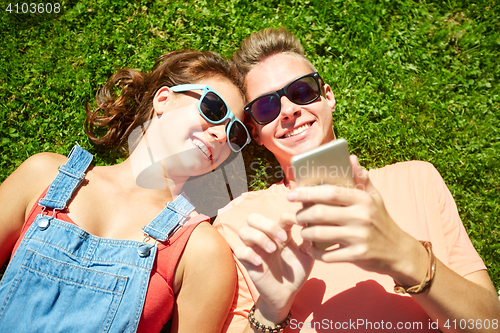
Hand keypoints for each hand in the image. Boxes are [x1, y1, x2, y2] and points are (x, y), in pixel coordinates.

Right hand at [234, 212, 313, 323]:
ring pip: (244, 231)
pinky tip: (260, 262)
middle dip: (268, 225)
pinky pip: (239, 251)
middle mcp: (264, 238)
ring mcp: (254, 249)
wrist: (287, 294)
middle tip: (283, 238)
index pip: (280, 216)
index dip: (290, 217)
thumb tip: (314, 225)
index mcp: (279, 233)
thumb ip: (309, 240)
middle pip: (254, 218)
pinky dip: (249, 254)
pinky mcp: (247, 263)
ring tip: (272, 250)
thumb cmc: (296, 273)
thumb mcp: (307, 256)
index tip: (301, 223)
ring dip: (259, 237)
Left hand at [288, 155, 427, 285]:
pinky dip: (315, 253)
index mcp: (363, 199)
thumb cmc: (381, 221)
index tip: (291, 193)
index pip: (330, 192)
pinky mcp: (357, 256)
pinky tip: (311, 249)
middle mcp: (361, 216)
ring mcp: (359, 237)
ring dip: (306, 233)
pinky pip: (327, 255)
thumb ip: (361, 178)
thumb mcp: (375, 198)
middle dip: (302, 215)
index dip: (307, 192)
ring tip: (304, 231)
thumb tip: (351, 157)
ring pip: (319, 234)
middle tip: (296, 216)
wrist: (399, 252)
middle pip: (320, 213)